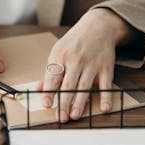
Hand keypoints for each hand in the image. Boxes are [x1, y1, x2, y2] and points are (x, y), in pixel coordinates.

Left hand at [40, 8, 134, 122]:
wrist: (98, 26)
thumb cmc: (74, 42)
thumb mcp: (58, 52)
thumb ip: (49, 72)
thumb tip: (38, 89)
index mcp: (60, 56)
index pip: (53, 78)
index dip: (49, 92)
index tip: (47, 104)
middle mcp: (75, 60)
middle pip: (68, 85)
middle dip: (64, 103)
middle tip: (61, 117)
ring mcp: (91, 64)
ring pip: (84, 87)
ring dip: (80, 103)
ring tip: (75, 116)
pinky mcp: (106, 67)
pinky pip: (105, 84)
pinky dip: (106, 96)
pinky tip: (104, 107)